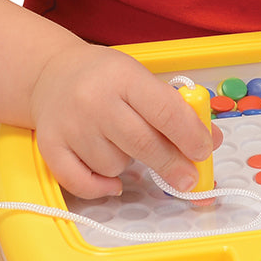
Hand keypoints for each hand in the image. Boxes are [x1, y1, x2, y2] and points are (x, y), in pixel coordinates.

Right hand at [29, 41, 219, 198]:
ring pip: (115, 165)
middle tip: (188, 178)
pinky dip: (101, 187)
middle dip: (172, 165)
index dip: (190, 136)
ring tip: (123, 144)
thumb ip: (175, 108)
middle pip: (143, 144)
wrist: (51, 72)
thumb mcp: (142, 78)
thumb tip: (209, 141)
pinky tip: (112, 182)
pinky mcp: (50, 147)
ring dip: (129, 165)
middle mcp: (94, 100)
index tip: (203, 152)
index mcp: (123, 77)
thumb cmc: (105, 77)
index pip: (165, 110)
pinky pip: (82, 183)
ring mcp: (70, 125)